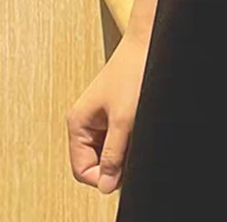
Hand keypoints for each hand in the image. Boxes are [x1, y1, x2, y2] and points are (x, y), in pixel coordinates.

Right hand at [65, 36, 147, 194]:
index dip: (103, 177)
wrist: (149, 43)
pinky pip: (119, 139)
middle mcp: (86, 121)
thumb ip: (113, 154)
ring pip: (109, 152)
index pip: (82, 170)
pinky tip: (139, 128)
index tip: (124, 171)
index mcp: (78, 122)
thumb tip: (105, 184)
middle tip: (133, 148)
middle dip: (115, 163)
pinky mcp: (115, 113)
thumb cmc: (133, 71)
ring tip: (136, 133)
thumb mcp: (124, 119)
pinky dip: (130, 140)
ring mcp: (101, 118)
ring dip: (124, 151)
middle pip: (95, 162)